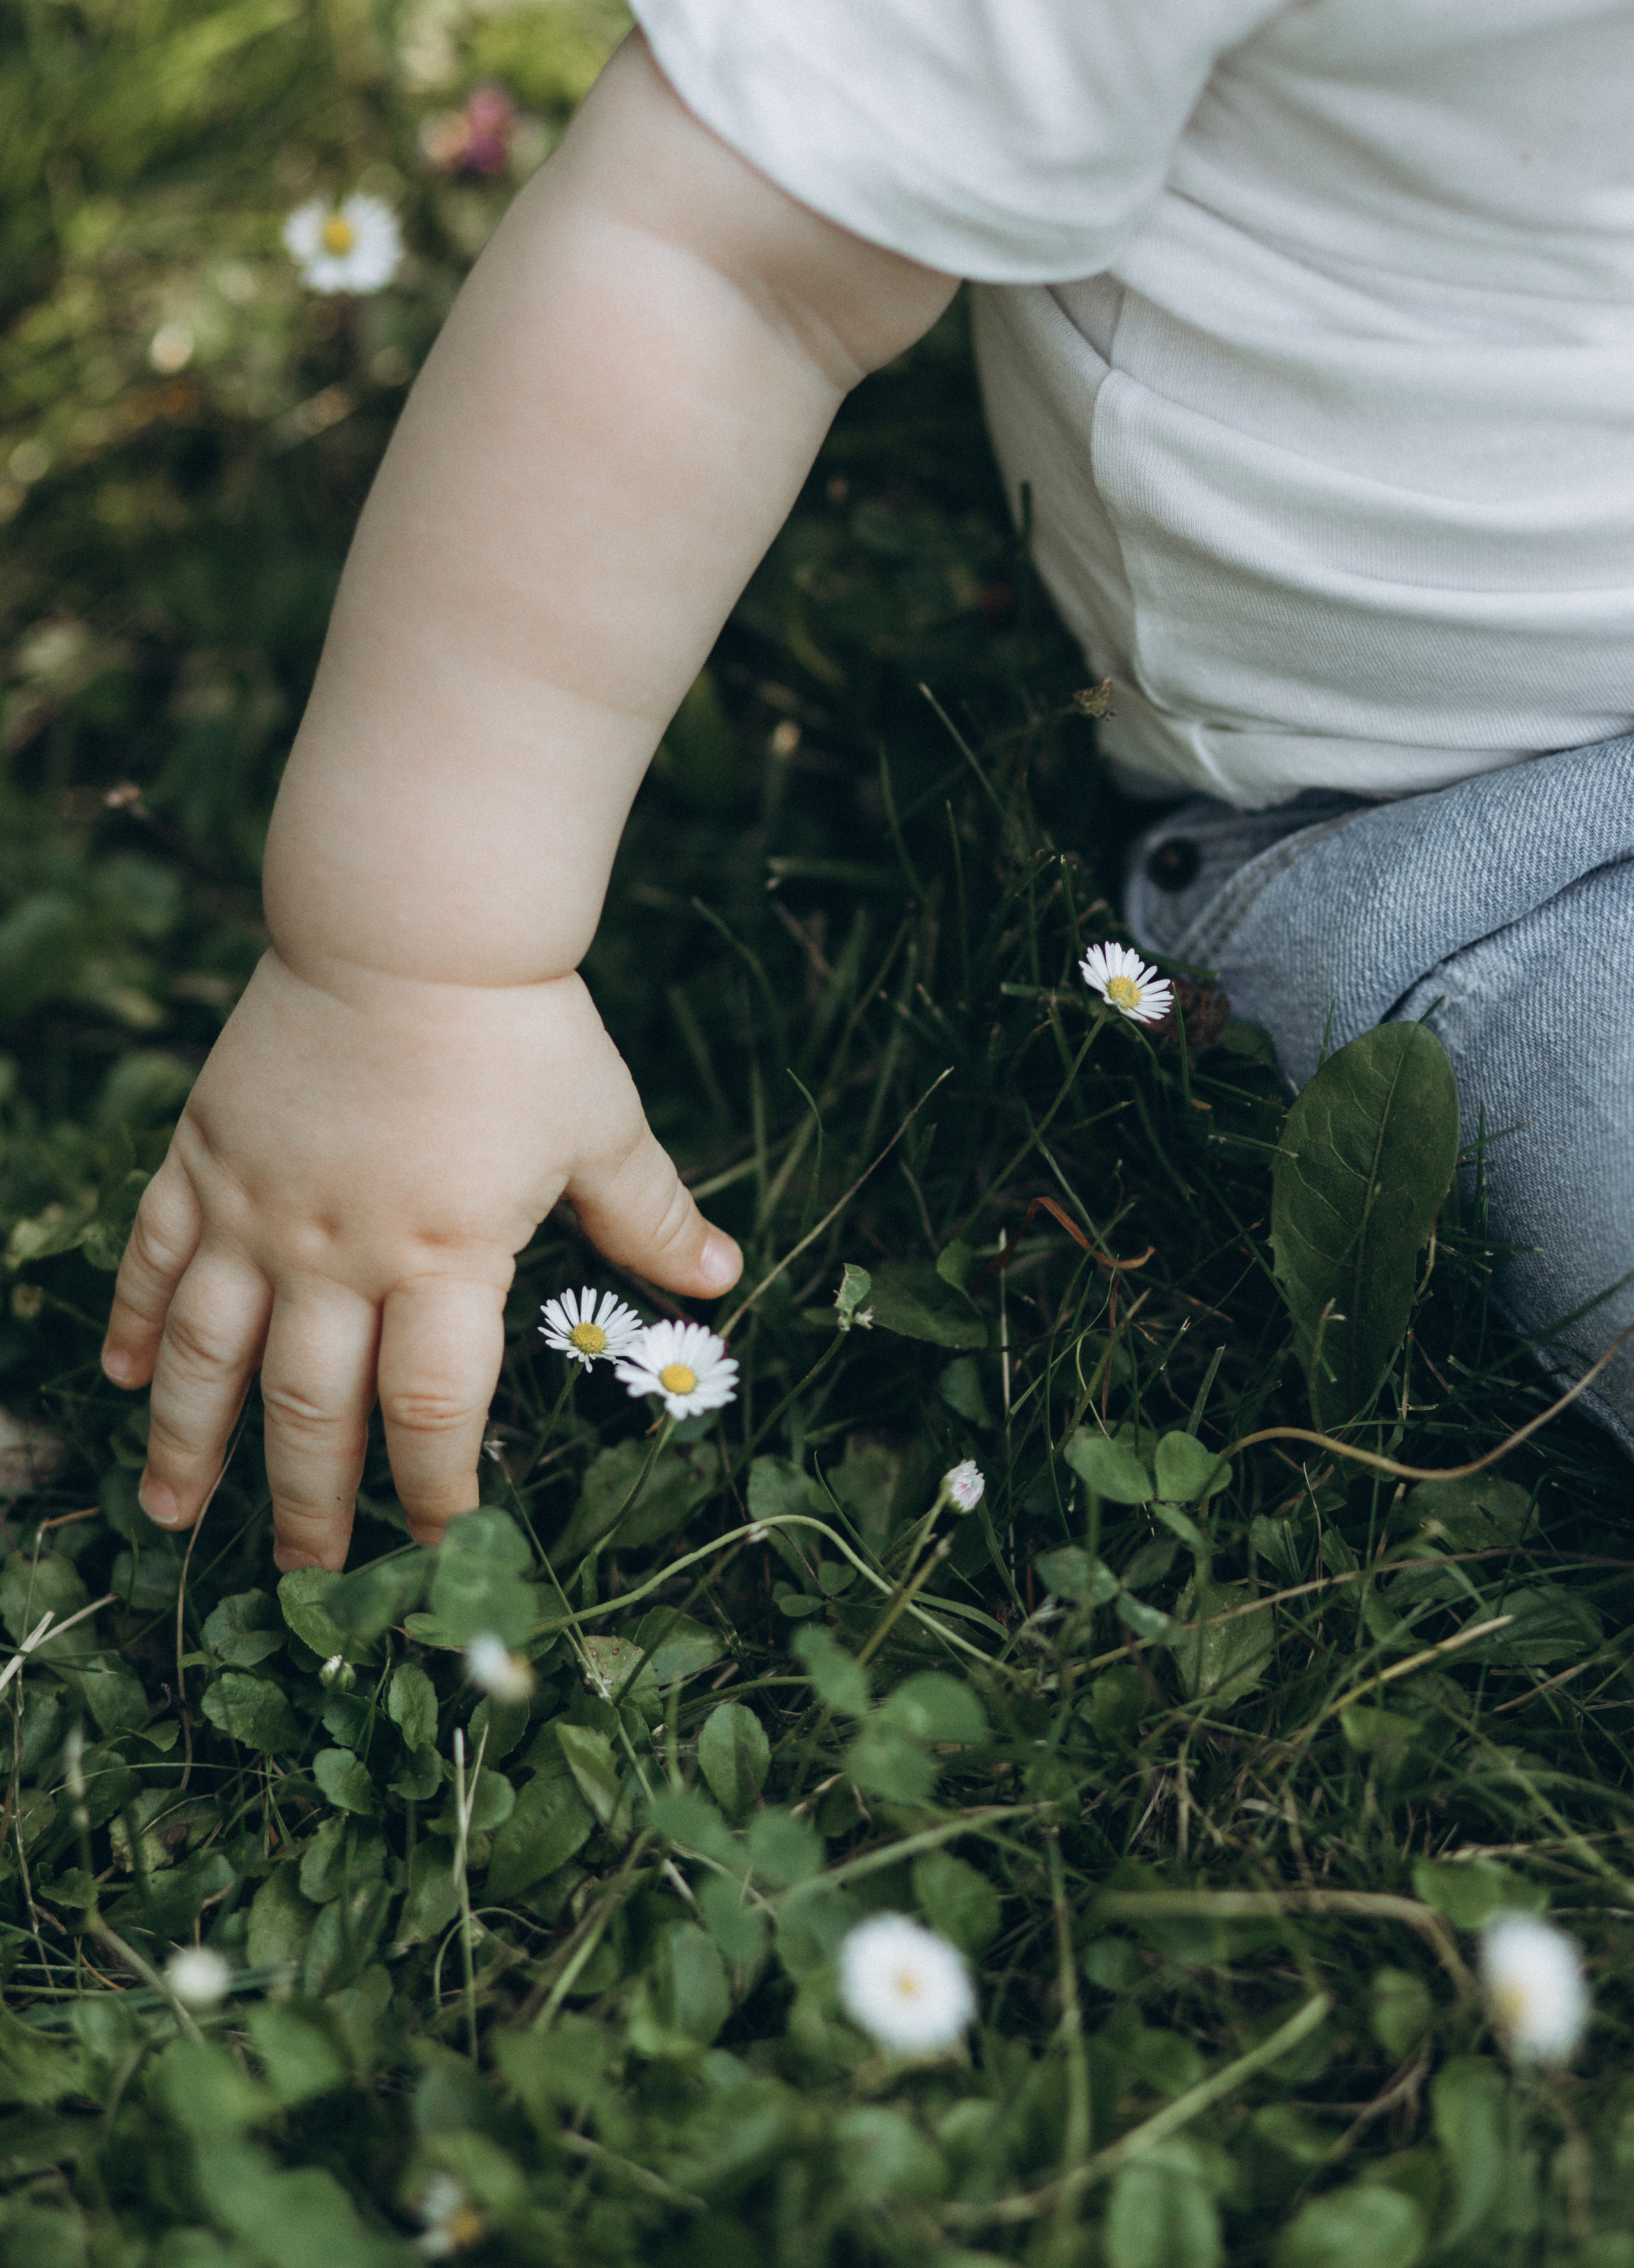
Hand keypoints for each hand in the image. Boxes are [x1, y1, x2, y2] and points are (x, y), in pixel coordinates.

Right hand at [100, 949, 739, 1569]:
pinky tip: (123, 1376)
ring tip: (173, 1514)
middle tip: (308, 1577)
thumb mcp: (600, 1126)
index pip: (432, 1412)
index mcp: (444, 1259)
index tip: (443, 1544)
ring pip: (209, 1354)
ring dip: (190, 1443)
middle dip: (311, 1505)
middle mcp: (338, 1253)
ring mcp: (257, 1208)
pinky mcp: (204, 1155)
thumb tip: (720, 1280)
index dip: (437, 1491)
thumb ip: (648, 1216)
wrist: (410, 921)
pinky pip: (155, 1256)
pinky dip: (136, 1321)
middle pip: (314, 1410)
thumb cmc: (517, 1026)